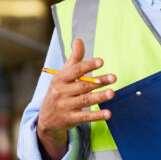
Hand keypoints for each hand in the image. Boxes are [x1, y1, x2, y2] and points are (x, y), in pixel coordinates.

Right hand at [36, 38, 115, 159]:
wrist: (46, 118)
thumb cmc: (59, 91)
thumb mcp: (63, 75)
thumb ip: (74, 59)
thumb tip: (79, 40)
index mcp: (59, 79)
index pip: (75, 70)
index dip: (88, 65)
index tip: (101, 62)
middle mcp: (61, 92)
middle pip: (83, 85)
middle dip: (99, 81)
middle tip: (114, 77)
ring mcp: (65, 107)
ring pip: (85, 100)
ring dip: (99, 97)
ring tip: (112, 93)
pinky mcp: (70, 119)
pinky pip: (85, 116)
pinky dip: (97, 115)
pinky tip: (108, 113)